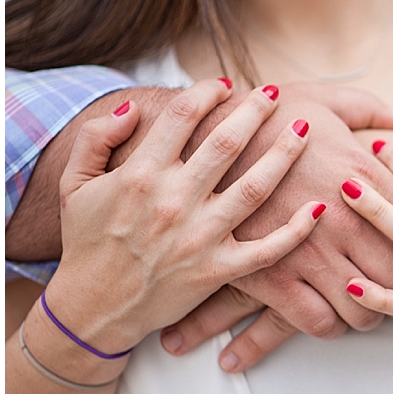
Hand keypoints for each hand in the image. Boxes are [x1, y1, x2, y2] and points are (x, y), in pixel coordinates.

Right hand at [45, 80, 321, 352]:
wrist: (93, 309)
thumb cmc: (87, 243)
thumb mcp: (74, 185)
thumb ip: (95, 138)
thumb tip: (133, 107)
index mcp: (140, 175)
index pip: (182, 117)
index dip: (206, 93)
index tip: (224, 85)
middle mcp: (174, 202)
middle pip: (227, 143)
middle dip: (255, 111)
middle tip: (274, 92)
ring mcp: (200, 238)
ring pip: (256, 187)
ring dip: (285, 153)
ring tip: (303, 128)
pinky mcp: (218, 271)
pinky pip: (268, 249)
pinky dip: (297, 229)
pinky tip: (318, 206)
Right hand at [160, 84, 392, 371]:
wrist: (198, 139)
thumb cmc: (264, 119)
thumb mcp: (323, 101)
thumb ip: (370, 110)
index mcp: (368, 177)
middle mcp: (348, 220)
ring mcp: (311, 253)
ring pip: (366, 310)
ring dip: (369, 310)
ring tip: (362, 299)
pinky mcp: (274, 279)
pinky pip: (319, 324)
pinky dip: (330, 324)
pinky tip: (326, 309)